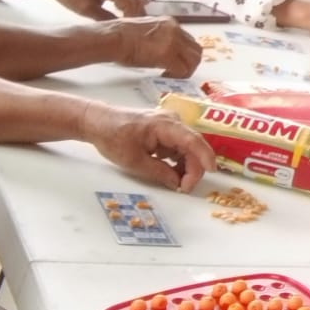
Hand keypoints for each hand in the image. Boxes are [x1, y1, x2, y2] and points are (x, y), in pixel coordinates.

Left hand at [18, 0, 145, 19]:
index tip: (136, 31)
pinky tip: (129, 14)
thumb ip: (106, 18)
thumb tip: (121, 28)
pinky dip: (128, 5)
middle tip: (140, 30)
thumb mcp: (87, 9)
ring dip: (134, 10)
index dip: (134, 18)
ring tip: (136, 25)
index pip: (131, 4)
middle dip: (138, 15)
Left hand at [80, 102, 215, 192]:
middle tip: (184, 187)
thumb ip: (159, 172)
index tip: (211, 172)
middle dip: (193, 168)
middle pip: (193, 146)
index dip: (205, 157)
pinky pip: (179, 146)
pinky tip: (171, 171)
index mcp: (166, 125)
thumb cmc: (113, 137)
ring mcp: (170, 125)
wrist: (98, 122)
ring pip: (188, 147)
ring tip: (176, 182)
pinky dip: (178, 160)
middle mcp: (173, 121)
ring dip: (186, 165)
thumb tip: (177, 183)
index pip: (192, 140)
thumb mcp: (134, 161)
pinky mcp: (166, 130)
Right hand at [104, 17, 202, 76]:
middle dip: (190, 62)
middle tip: (178, 71)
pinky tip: (165, 76)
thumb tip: (162, 49)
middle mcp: (175, 29)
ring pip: (194, 59)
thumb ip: (159, 37)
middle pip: (196, 49)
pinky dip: (178, 76)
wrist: (112, 38)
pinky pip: (183, 69)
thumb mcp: (145, 30)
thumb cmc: (119, 36)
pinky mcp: (167, 55)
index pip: (188, 39)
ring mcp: (173, 41)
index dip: (184, 53)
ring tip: (172, 74)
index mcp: (169, 23)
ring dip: (186, 70)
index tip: (176, 60)